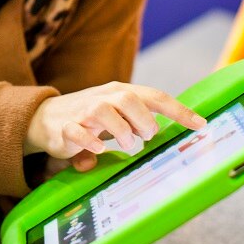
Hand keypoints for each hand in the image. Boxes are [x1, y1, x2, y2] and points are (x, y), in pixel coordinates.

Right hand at [25, 83, 206, 169]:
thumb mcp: (115, 117)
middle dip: (144, 119)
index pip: (154, 96)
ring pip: (104, 112)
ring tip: (127, 145)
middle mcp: (102, 98)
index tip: (200, 124)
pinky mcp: (64, 128)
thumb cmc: (87, 118)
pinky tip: (99, 150)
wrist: (43, 118)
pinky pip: (77, 132)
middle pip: (129, 99)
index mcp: (119, 93)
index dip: (178, 110)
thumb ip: (136, 125)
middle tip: (149, 137)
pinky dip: (90, 142)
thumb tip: (159, 142)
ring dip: (121, 131)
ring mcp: (82, 112)